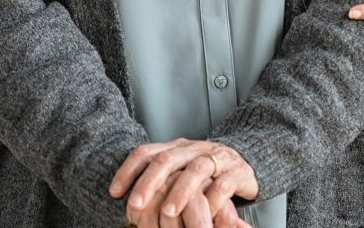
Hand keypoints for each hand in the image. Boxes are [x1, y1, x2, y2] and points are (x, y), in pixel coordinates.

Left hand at [110, 138, 256, 227]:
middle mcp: (195, 150)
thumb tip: (124, 204)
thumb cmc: (207, 175)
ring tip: (167, 212)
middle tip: (135, 205)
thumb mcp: (180, 174)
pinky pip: (223, 184)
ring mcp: (217, 159)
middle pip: (168, 158)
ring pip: (196, 169)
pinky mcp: (237, 172)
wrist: (249, 161)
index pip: (148, 152)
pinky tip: (204, 215)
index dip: (129, 169)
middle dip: (149, 181)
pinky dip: (212, 200)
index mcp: (177, 148)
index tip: (114, 192)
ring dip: (180, 191)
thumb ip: (159, 183)